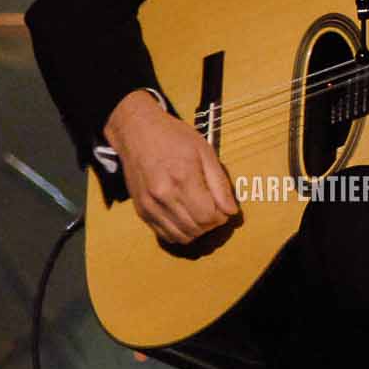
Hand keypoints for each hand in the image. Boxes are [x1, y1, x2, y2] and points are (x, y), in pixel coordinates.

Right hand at [103, 88, 238, 243]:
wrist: (137, 132)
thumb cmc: (174, 138)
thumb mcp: (205, 152)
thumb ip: (220, 183)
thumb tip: (231, 211)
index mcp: (182, 178)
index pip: (207, 217)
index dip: (222, 217)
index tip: (224, 208)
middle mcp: (163, 196)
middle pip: (195, 229)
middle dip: (211, 224)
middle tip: (215, 210)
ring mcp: (149, 205)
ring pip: (180, 236)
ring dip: (196, 230)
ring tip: (201, 213)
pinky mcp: (141, 211)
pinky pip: (164, 235)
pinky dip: (179, 232)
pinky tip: (186, 217)